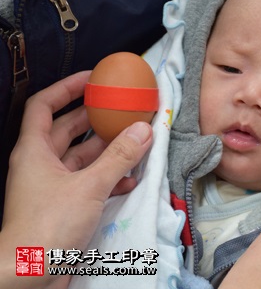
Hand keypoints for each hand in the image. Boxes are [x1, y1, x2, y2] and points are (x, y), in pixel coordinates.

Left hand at [0, 71, 152, 288]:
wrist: (29, 275)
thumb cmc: (49, 224)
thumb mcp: (89, 186)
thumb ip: (119, 157)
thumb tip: (144, 129)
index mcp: (34, 150)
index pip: (43, 105)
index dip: (66, 87)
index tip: (92, 78)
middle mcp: (41, 164)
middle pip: (66, 129)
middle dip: (94, 117)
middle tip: (120, 106)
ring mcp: (52, 186)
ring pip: (82, 157)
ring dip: (107, 149)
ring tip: (136, 140)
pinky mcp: (64, 205)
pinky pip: (89, 181)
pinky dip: (109, 177)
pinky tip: (131, 178)